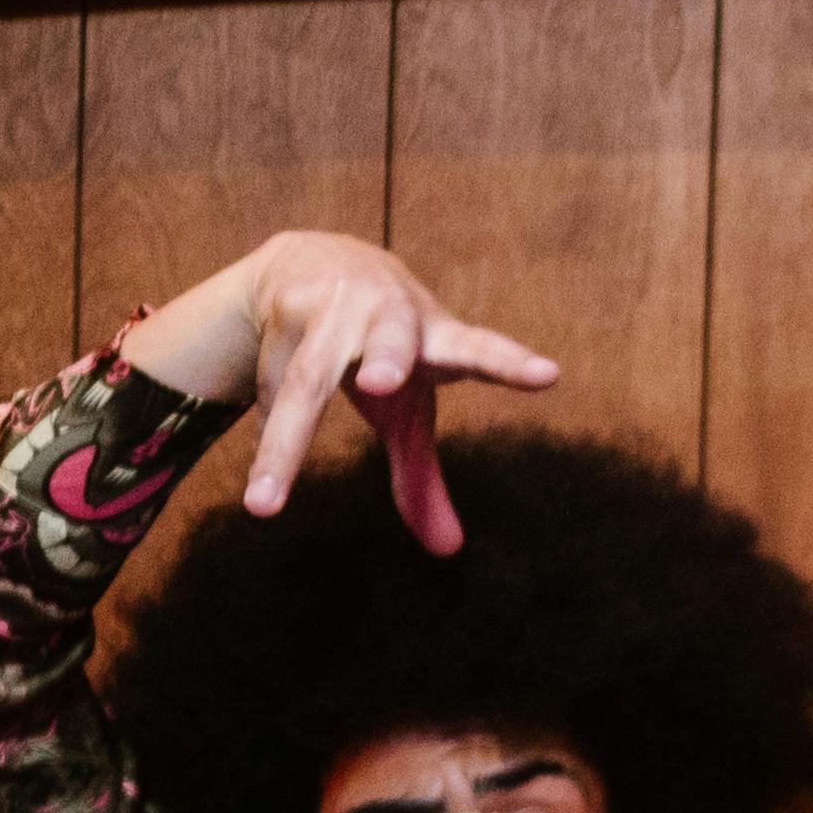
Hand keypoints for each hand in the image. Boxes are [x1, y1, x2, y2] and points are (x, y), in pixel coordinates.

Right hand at [129, 230, 559, 551]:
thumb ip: (422, 478)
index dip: (510, 365)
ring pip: (306, 379)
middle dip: (386, 356)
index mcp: (435, 340)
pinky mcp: (286, 302)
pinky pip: (272, 381)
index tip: (548, 374)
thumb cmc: (379, 350)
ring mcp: (336, 306)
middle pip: (389, 339)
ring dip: (284, 441)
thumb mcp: (404, 412)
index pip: (478, 351)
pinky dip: (269, 430)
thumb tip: (450, 550)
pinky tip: (267, 471)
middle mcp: (390, 315)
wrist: (311, 262)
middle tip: (383, 384)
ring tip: (264, 502)